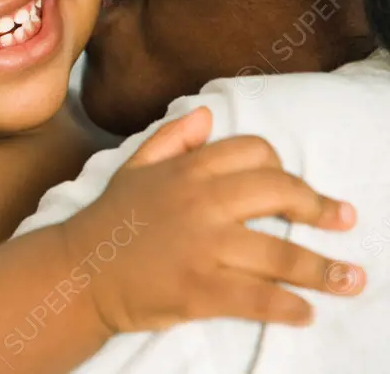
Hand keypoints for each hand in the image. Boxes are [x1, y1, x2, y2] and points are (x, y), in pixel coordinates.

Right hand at [61, 107, 363, 333]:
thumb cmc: (109, 221)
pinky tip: (304, 313)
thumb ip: (171, 139)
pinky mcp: (200, 290)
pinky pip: (258, 298)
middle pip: (279, 192)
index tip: (296, 187)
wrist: (78, 272)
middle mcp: (199, 203)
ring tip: (349, 280)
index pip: (254, 152)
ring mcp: (202, 248)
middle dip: (318, 207)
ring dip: (323, 270)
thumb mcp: (133, 168)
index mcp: (186, 170)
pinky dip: (288, 308)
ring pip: (279, 254)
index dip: (282, 167)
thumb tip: (207, 116)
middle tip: (343, 220)